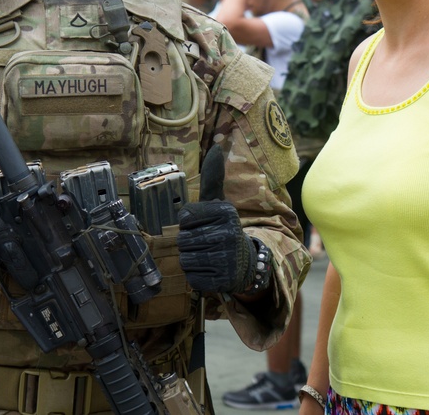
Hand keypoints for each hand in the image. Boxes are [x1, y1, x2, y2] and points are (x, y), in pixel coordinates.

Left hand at [176, 145, 268, 294]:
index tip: (205, 224)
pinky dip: (197, 276)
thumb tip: (216, 148)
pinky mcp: (222, 280)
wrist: (246, 262)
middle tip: (207, 243)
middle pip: (183, 240)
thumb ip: (213, 179)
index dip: (189, 223)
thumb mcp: (219, 204)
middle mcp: (229, 234)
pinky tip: (211, 270)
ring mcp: (226, 259)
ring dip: (192, 259)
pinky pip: (192, 278)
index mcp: (226, 212)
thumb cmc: (223, 229)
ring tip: (209, 256)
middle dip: (190, 243)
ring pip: (185, 259)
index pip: (184, 217)